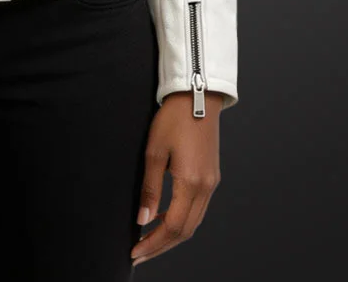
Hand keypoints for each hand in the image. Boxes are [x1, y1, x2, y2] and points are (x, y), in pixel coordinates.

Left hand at [131, 89, 224, 265]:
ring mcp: (211, 183)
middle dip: (162, 245)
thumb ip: (150, 188)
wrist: (198, 96)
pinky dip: (181, 220)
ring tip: (150, 240)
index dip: (154, 243)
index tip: (136, 252)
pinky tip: (165, 218)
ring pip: (193, 222)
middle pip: (185, 231)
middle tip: (140, 252)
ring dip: (172, 235)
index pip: (173, 227)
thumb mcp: (154, 151)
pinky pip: (198, 209)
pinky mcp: (211, 177)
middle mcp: (206, 188)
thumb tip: (143, 219)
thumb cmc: (174, 118)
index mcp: (191, 183)